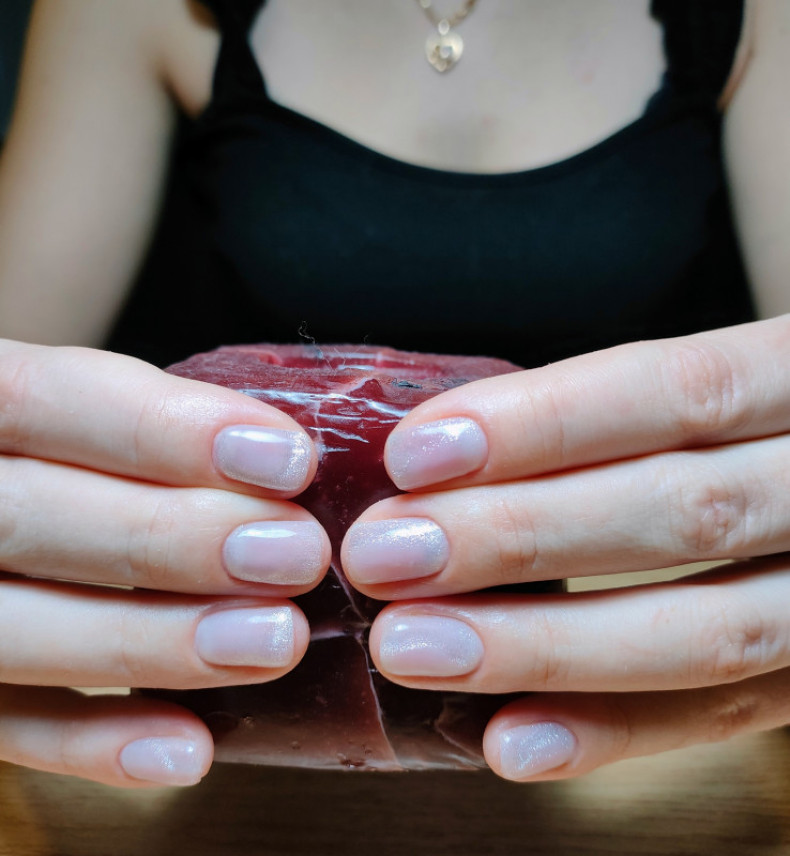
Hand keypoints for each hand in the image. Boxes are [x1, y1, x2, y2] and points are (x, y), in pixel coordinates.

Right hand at [0, 341, 329, 786]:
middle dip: (175, 538)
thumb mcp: (78, 413)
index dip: (167, 430)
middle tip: (298, 554)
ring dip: (154, 642)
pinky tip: (190, 747)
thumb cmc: (58, 457)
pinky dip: (93, 741)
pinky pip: (4, 729)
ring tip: (274, 642)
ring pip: (14, 633)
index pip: (44, 400)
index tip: (288, 459)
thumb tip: (284, 458)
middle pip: (31, 517)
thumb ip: (149, 428)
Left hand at [342, 315, 789, 780]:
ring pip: (708, 633)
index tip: (418, 453)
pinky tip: (512, 736)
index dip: (546, 423)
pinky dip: (616, 731)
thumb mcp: (734, 381)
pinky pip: (727, 719)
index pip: (683, 391)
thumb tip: (452, 445)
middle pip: (684, 512)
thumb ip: (634, 408)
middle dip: (517, 534)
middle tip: (385, 553)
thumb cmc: (757, 425)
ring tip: (415, 647)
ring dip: (542, 646)